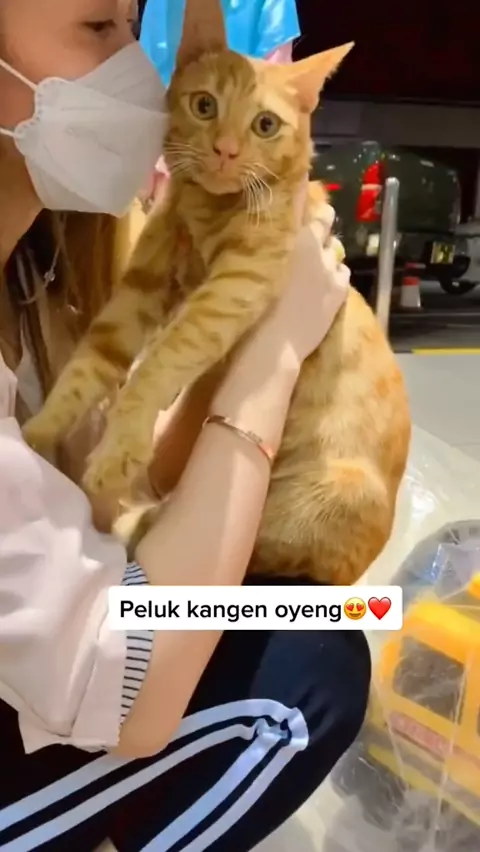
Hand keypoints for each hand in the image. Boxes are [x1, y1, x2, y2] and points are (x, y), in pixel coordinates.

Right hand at [258, 200, 349, 366]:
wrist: (273, 344)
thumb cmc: (249, 305)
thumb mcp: (248, 265)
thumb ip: (258, 243)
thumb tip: (258, 232)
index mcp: (289, 232)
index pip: (300, 197)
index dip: (299, 190)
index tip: (294, 188)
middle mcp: (314, 243)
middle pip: (325, 218)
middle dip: (319, 219)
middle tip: (307, 227)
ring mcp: (330, 267)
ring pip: (335, 248)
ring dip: (326, 250)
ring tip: (314, 262)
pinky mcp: (339, 290)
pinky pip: (344, 271)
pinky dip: (335, 272)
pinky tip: (325, 281)